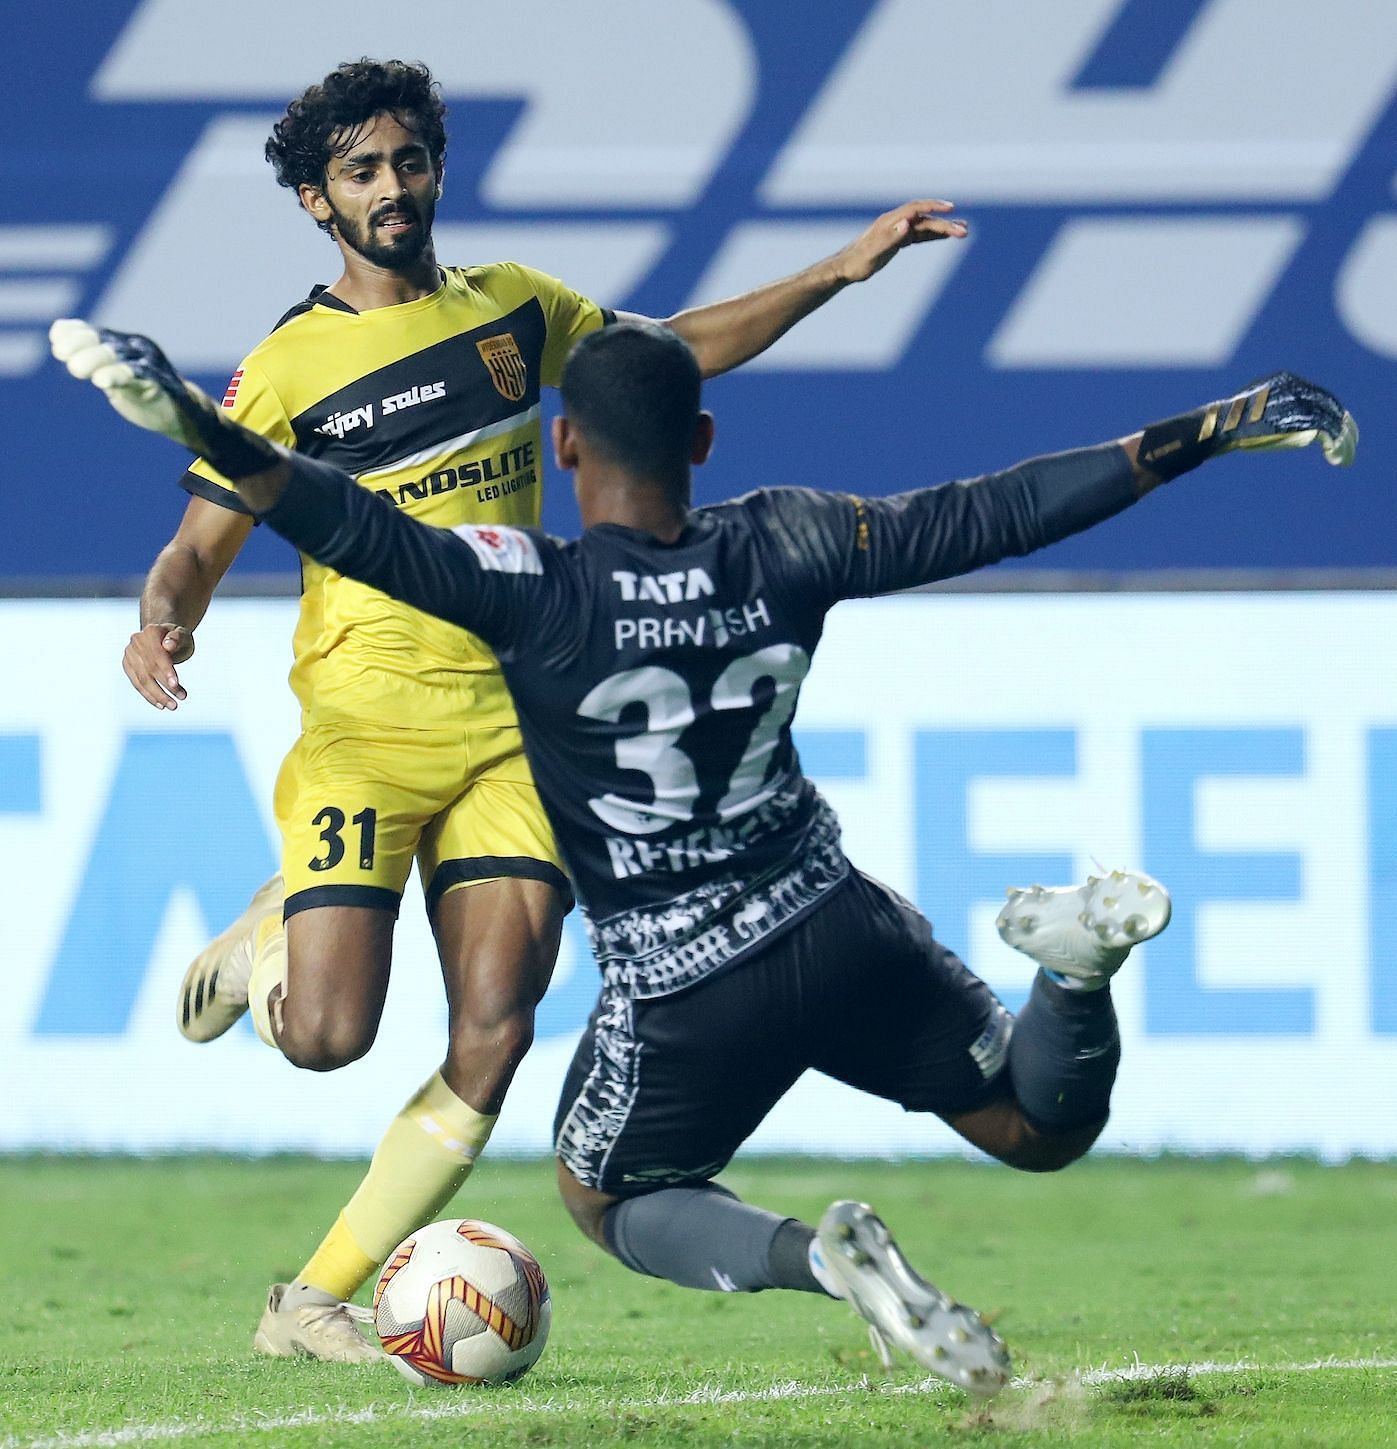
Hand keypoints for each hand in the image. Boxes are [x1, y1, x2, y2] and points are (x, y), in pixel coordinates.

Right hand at [124, 623, 194, 709]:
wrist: (162, 636)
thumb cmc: (176, 637)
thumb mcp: (183, 635)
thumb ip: (177, 638)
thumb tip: (168, 645)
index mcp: (151, 632)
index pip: (158, 655)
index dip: (166, 670)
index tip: (176, 684)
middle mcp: (136, 641)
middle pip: (150, 669)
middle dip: (166, 686)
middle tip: (182, 698)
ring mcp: (129, 654)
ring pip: (142, 679)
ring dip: (157, 695)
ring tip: (172, 705)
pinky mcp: (127, 665)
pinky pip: (137, 683)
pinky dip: (149, 695)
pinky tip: (160, 704)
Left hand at [834, 199, 968, 283]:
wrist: (844, 269)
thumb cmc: (857, 262)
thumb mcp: (874, 252)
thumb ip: (891, 238)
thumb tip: (907, 223)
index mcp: (890, 222)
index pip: (916, 209)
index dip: (934, 207)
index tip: (951, 209)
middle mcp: (895, 222)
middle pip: (925, 219)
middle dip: (945, 224)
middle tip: (964, 231)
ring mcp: (897, 230)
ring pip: (924, 226)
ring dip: (943, 228)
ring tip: (963, 231)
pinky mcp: (898, 240)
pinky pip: (919, 235)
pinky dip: (933, 235)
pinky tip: (944, 237)